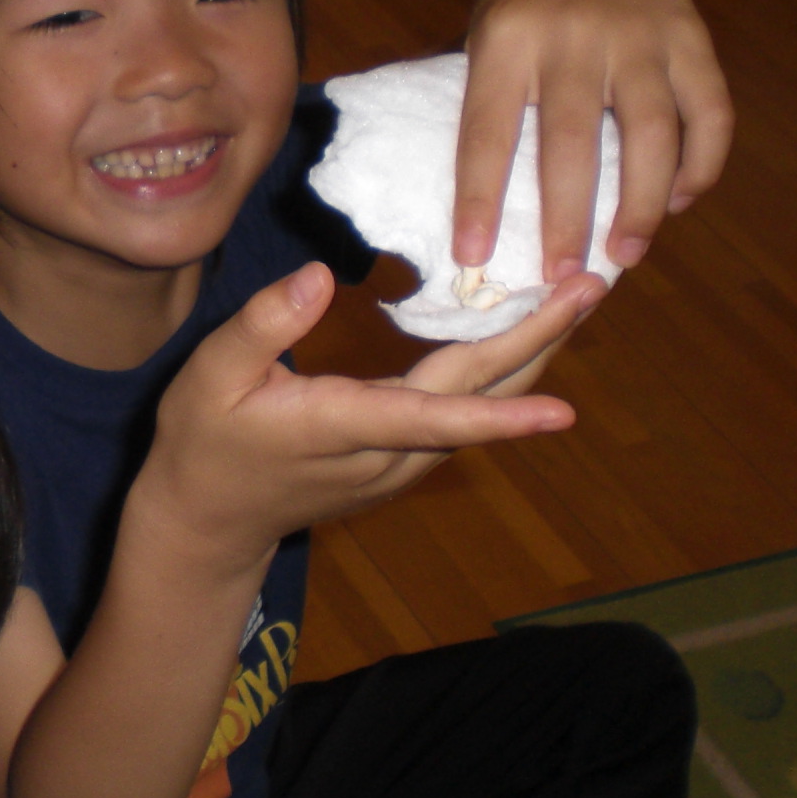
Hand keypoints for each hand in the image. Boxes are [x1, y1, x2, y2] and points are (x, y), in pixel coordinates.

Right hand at [136, 264, 602, 566]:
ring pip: (479, 409)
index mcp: (339, 427)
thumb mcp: (208, 377)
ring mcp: (398, 465)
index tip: (563, 412)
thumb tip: (316, 276)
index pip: (429, 419)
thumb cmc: (202, 442)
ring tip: (574, 298)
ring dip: (531, 356)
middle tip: (594, 284)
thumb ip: (261, 326)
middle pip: (476, 400)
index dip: (497, 415)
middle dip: (539, 343)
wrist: (208, 521)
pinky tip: (518, 334)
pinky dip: (500, 373)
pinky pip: (463, 414)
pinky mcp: (401, 463)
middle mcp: (384, 454)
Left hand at [456, 0, 731, 280]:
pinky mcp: (690, 35)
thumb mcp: (486, 42)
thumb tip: (488, 213)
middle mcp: (572, 35)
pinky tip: (678, 203)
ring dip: (640, 203)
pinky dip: (700, 164)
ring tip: (626, 254)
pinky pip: (708, 110)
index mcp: (505, 40)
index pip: (487, 132)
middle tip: (562, 274)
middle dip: (566, 218)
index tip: (473, 255)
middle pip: (570, 142)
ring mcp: (638, 33)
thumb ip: (493, 108)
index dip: (479, 199)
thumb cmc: (521, 8)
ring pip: (650, 133)